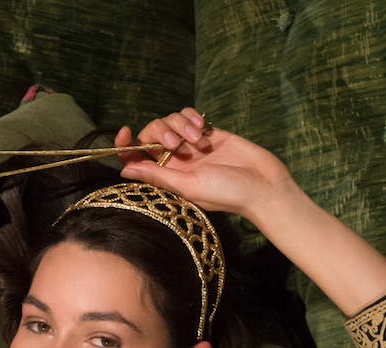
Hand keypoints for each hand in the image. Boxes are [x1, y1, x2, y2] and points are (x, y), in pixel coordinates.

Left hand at [115, 109, 292, 225]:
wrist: (261, 184)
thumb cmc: (226, 193)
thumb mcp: (189, 186)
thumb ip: (158, 176)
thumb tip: (125, 171)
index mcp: (166, 178)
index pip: (136, 160)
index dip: (125, 146)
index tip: (124, 133)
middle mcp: (174, 162)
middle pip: (151, 135)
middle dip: (160, 132)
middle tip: (177, 143)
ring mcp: (190, 146)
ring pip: (169, 122)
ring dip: (180, 125)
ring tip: (198, 138)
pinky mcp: (206, 132)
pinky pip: (187, 115)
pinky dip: (191, 117)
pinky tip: (203, 129)